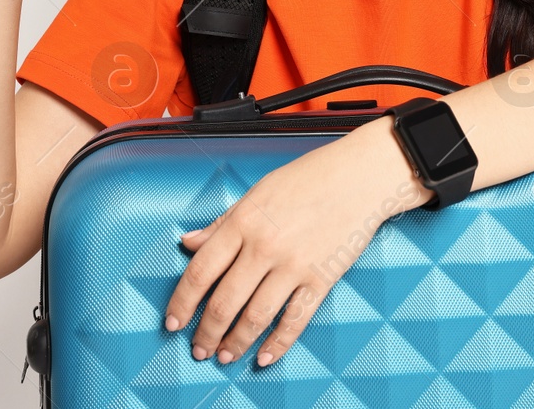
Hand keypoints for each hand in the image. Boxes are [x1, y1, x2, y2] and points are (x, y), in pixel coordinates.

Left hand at [164, 115, 433, 366]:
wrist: (360, 176)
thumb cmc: (310, 178)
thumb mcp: (258, 192)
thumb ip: (222, 222)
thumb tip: (189, 243)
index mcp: (243, 221)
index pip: (201, 271)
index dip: (182, 302)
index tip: (173, 321)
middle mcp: (264, 245)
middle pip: (224, 302)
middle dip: (206, 332)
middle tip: (198, 349)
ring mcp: (294, 264)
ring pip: (255, 317)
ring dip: (235, 343)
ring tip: (224, 356)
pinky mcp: (321, 278)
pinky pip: (295, 319)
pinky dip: (278, 343)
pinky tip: (265, 356)